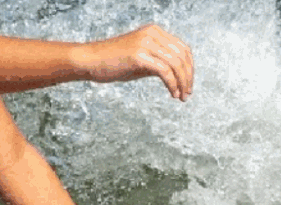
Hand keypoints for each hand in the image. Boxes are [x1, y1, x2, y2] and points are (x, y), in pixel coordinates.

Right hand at [79, 24, 195, 100]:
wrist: (91, 60)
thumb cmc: (114, 63)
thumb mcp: (140, 60)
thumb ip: (157, 62)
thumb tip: (174, 76)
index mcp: (155, 32)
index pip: (182, 48)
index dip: (189, 68)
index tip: (188, 85)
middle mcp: (153, 34)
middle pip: (182, 55)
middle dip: (188, 76)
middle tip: (187, 94)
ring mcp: (146, 43)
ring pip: (175, 63)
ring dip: (182, 82)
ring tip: (181, 97)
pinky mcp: (139, 56)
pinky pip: (164, 71)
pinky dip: (172, 84)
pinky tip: (172, 94)